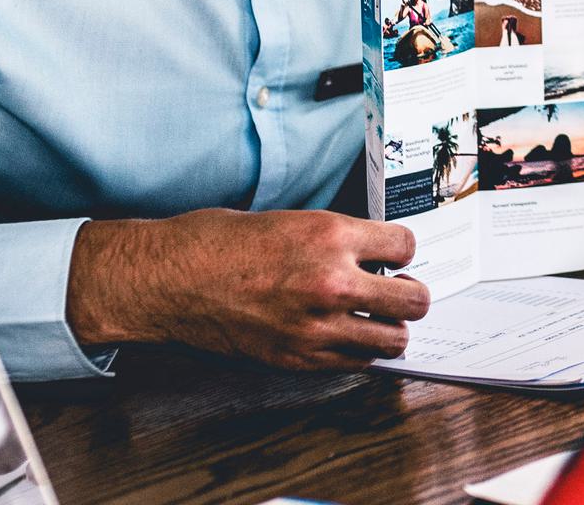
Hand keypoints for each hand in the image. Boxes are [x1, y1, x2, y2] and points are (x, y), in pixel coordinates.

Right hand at [65, 208, 430, 370]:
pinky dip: (359, 350)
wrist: (169, 279)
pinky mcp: (299, 358)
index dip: (400, 250)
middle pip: (414, 300)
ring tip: (373, 316)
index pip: (406, 245)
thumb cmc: (217, 242)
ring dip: (389, 327)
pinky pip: (357, 362)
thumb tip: (373, 252)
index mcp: (330, 237)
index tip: (392, 255)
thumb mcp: (290, 220)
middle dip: (410, 293)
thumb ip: (337, 239)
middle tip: (395, 288)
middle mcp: (331, 282)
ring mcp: (317, 326)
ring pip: (394, 340)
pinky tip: (343, 335)